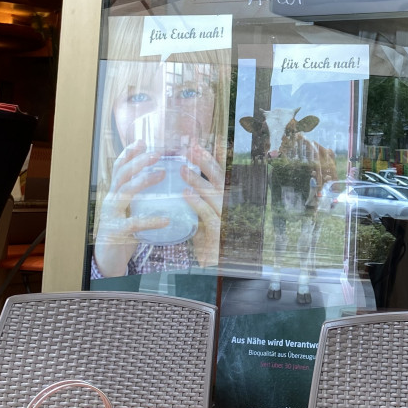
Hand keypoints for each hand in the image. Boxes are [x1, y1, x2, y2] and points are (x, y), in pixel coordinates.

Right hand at [92, 140, 167, 277]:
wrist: (108, 260)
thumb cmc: (124, 232)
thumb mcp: (130, 210)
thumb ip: (140, 197)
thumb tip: (163, 180)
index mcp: (115, 194)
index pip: (120, 169)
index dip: (129, 154)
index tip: (141, 141)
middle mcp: (110, 201)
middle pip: (122, 175)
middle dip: (138, 161)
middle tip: (158, 152)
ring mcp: (111, 216)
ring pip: (125, 192)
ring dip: (143, 181)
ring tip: (161, 173)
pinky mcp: (116, 232)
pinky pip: (134, 224)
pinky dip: (150, 221)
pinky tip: (165, 220)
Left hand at [181, 143, 225, 268]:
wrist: (212, 267)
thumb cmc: (205, 239)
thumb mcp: (201, 216)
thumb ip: (196, 199)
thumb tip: (180, 177)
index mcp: (222, 201)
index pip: (219, 175)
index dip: (213, 156)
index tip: (200, 140)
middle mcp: (227, 208)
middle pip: (220, 180)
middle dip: (206, 162)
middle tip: (191, 147)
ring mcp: (224, 221)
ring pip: (215, 196)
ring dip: (199, 180)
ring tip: (183, 169)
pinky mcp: (218, 236)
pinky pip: (209, 216)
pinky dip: (198, 203)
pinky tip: (186, 194)